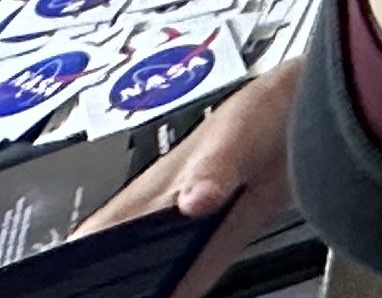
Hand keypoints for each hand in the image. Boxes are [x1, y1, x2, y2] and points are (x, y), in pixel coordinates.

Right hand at [77, 60, 299, 283]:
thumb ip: (213, 168)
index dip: (82, 251)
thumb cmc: (266, 106)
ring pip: (164, 260)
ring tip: (134, 297)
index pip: (104, 226)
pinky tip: (177, 295)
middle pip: (128, 249)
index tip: (67, 277)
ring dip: (150, 281)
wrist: (314, 103)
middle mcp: (174, 202)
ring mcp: (203, 216)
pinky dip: (187, 282)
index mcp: (159, 182)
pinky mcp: (233, 226)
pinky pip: (203, 263)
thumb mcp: (235, 137)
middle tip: (99, 294)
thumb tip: (194, 201)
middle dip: (109, 274)